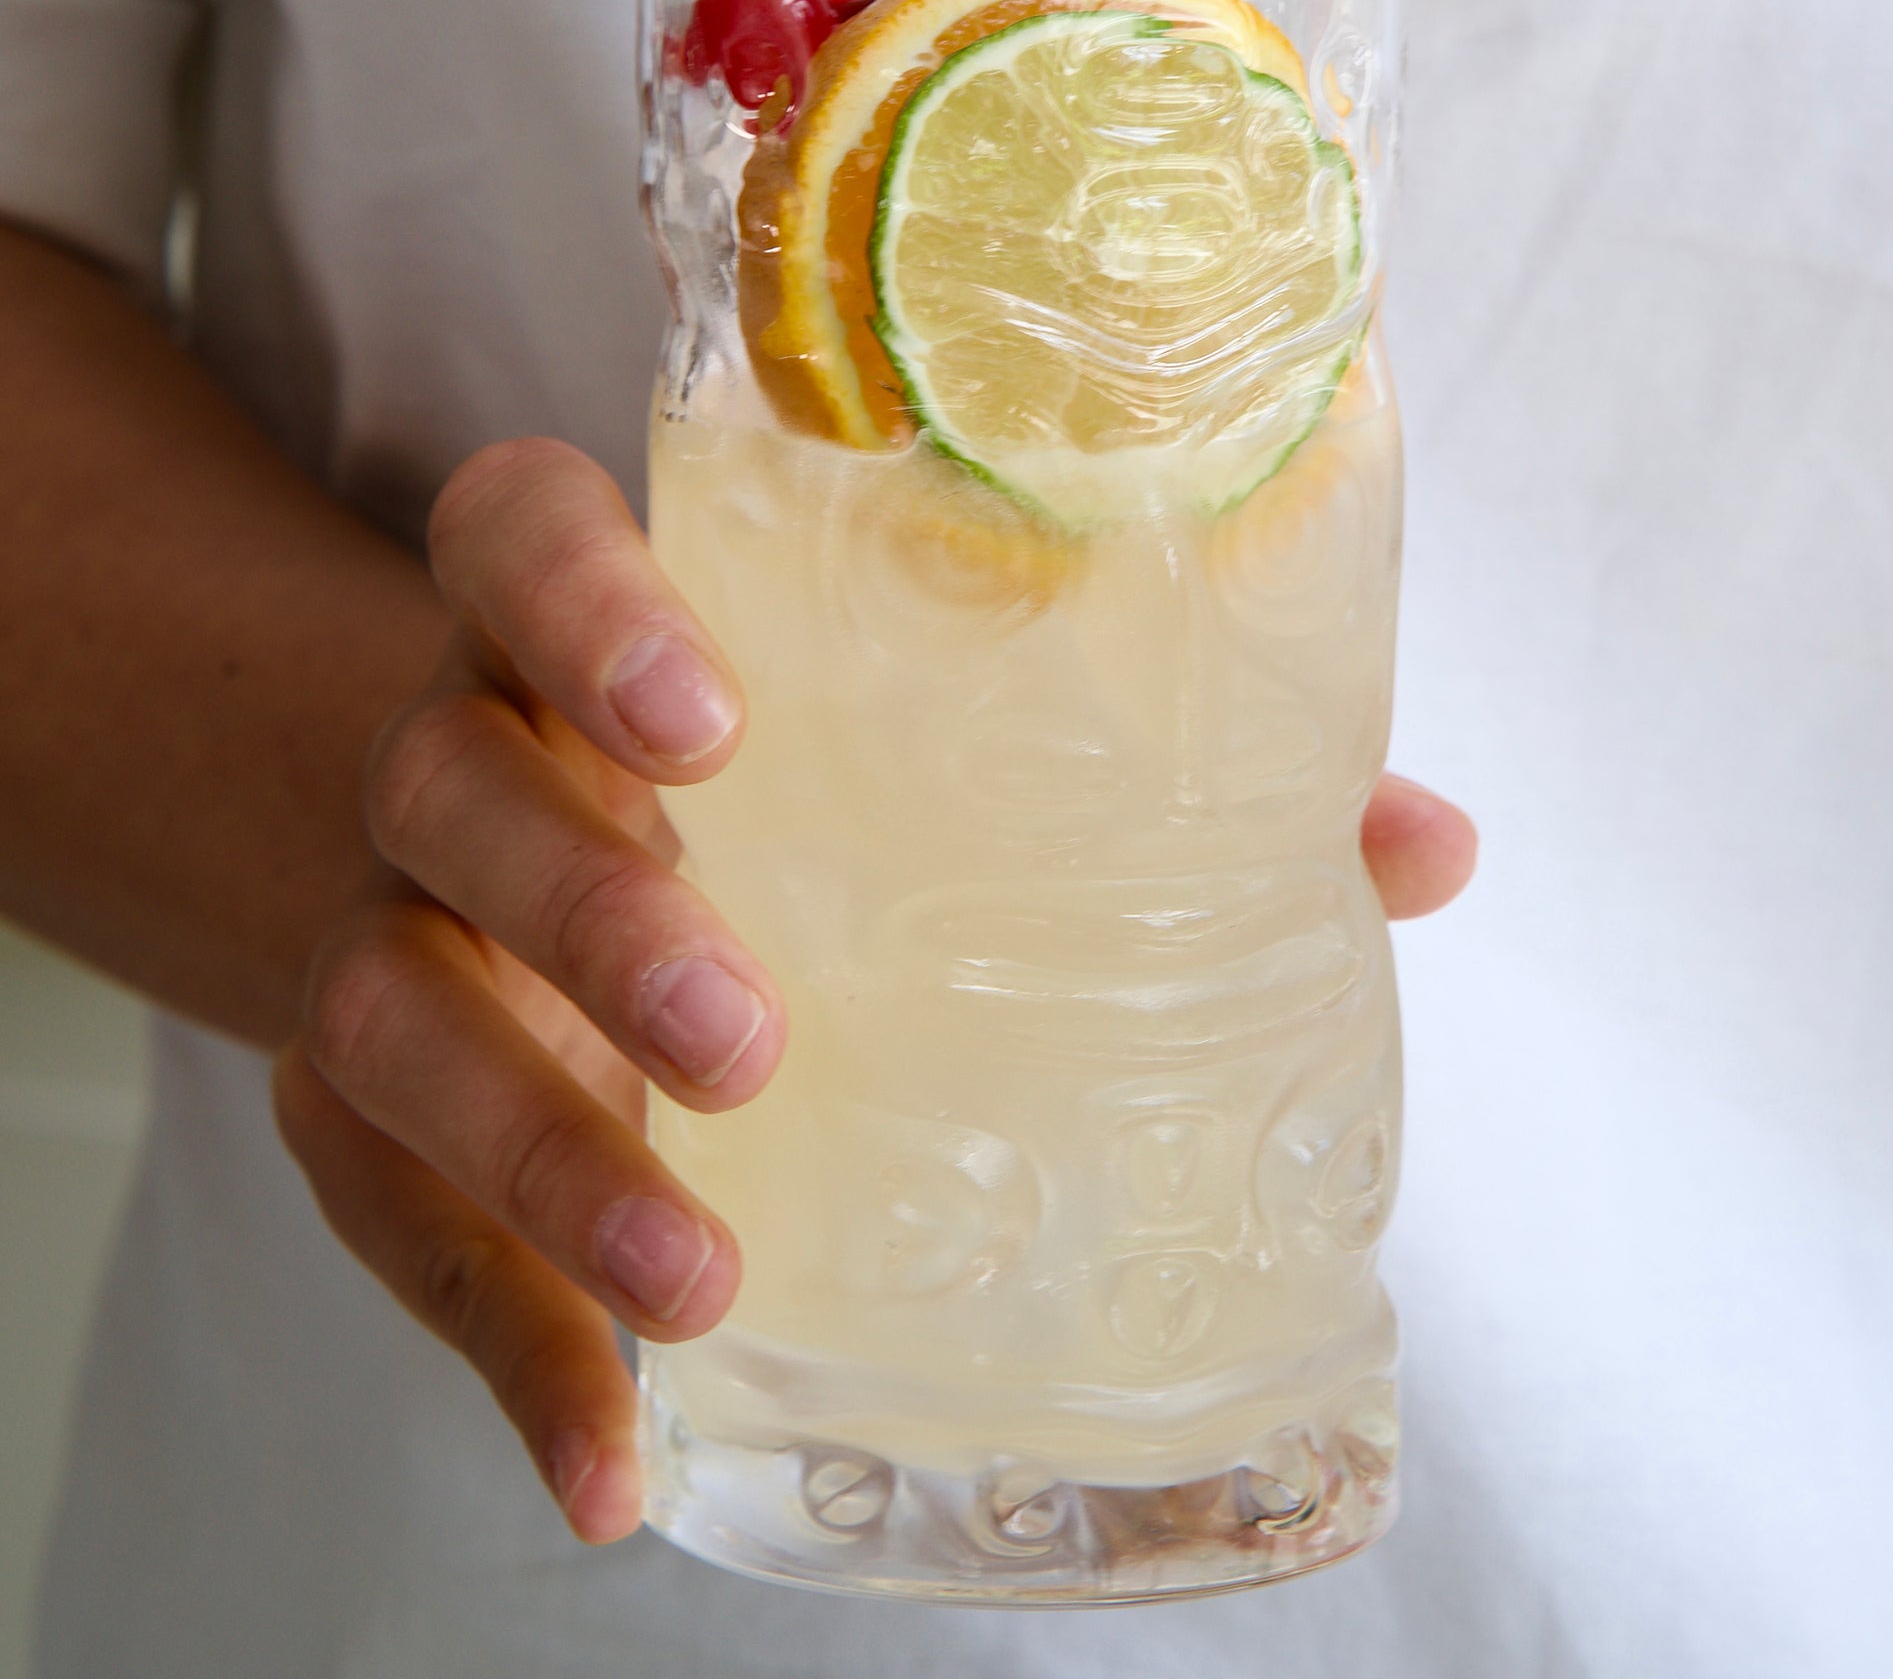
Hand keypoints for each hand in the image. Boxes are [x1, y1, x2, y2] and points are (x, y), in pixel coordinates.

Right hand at [273, 438, 1476, 1546]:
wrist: (513, 852)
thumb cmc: (774, 780)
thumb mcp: (908, 739)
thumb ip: (1152, 775)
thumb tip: (1420, 842)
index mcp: (586, 628)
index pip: (524, 542)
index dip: (591, 609)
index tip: (714, 718)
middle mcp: (468, 758)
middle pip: (456, 788)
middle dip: (591, 904)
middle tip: (749, 1029)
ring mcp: (395, 931)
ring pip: (391, 1010)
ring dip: (540, 1150)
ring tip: (700, 1275)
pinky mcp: (367, 1112)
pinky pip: (398, 1226)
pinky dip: (507, 1347)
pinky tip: (612, 1455)